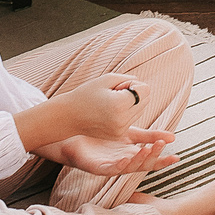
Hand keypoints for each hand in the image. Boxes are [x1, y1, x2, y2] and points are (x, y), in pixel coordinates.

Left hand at [41, 132, 177, 176]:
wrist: (75, 136)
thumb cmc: (102, 136)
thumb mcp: (129, 133)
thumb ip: (149, 136)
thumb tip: (172, 137)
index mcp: (132, 156)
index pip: (151, 160)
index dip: (163, 160)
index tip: (177, 157)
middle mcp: (124, 163)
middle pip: (142, 165)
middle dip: (152, 156)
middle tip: (161, 145)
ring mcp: (111, 167)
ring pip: (128, 168)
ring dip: (138, 160)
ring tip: (145, 149)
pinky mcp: (97, 168)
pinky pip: (109, 169)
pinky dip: (118, 165)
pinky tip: (125, 159)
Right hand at [55, 75, 171, 147]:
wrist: (69, 116)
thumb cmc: (87, 94)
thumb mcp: (107, 79)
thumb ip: (129, 79)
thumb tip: (144, 88)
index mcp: (119, 104)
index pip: (145, 89)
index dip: (133, 84)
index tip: (118, 86)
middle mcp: (122, 120)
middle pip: (146, 100)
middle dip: (135, 93)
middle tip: (114, 94)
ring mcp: (121, 130)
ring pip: (141, 110)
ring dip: (132, 103)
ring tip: (111, 103)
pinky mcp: (119, 135)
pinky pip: (132, 119)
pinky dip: (126, 113)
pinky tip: (110, 112)